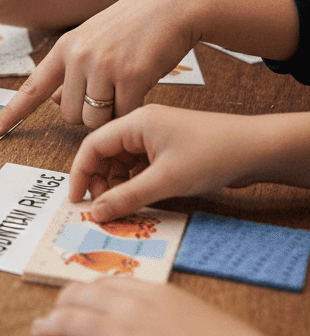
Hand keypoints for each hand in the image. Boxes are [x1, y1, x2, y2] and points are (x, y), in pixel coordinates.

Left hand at [0, 0, 197, 136]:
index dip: (11, 113)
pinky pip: (123, 115)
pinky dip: (133, 110)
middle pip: (70, 116)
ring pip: (95, 120)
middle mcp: (77, 57)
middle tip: (110, 91)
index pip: (31, 88)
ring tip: (126, 87)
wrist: (173, 3)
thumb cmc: (133, 25)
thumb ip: (71, 70)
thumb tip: (54, 102)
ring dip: (111, 115)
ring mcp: (102, 65)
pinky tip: (142, 86)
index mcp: (64, 48)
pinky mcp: (130, 74)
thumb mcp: (92, 40)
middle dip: (89, 114)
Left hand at [27, 277, 284, 335]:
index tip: (79, 297)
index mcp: (153, 294)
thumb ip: (173, 317)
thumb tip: (163, 329)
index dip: (88, 292)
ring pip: (67, 323)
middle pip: (79, 297)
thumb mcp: (199, 318)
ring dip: (46, 327)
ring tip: (38, 332)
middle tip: (52, 314)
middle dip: (61, 304)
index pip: (109, 284)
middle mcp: (129, 310)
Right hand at [69, 105, 262, 220]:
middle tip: (104, 208)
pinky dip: (134, 183)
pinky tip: (141, 197)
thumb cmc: (215, 154)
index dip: (80, 173)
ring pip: (121, 162)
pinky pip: (139, 166)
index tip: (76, 199)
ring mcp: (155, 136)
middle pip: (105, 154)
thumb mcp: (166, 180)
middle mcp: (141, 126)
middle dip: (99, 181)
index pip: (92, 145)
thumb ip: (127, 197)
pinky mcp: (168, 148)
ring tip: (124, 205)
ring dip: (117, 184)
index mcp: (135, 122)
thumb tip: (97, 213)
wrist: (259, 149)